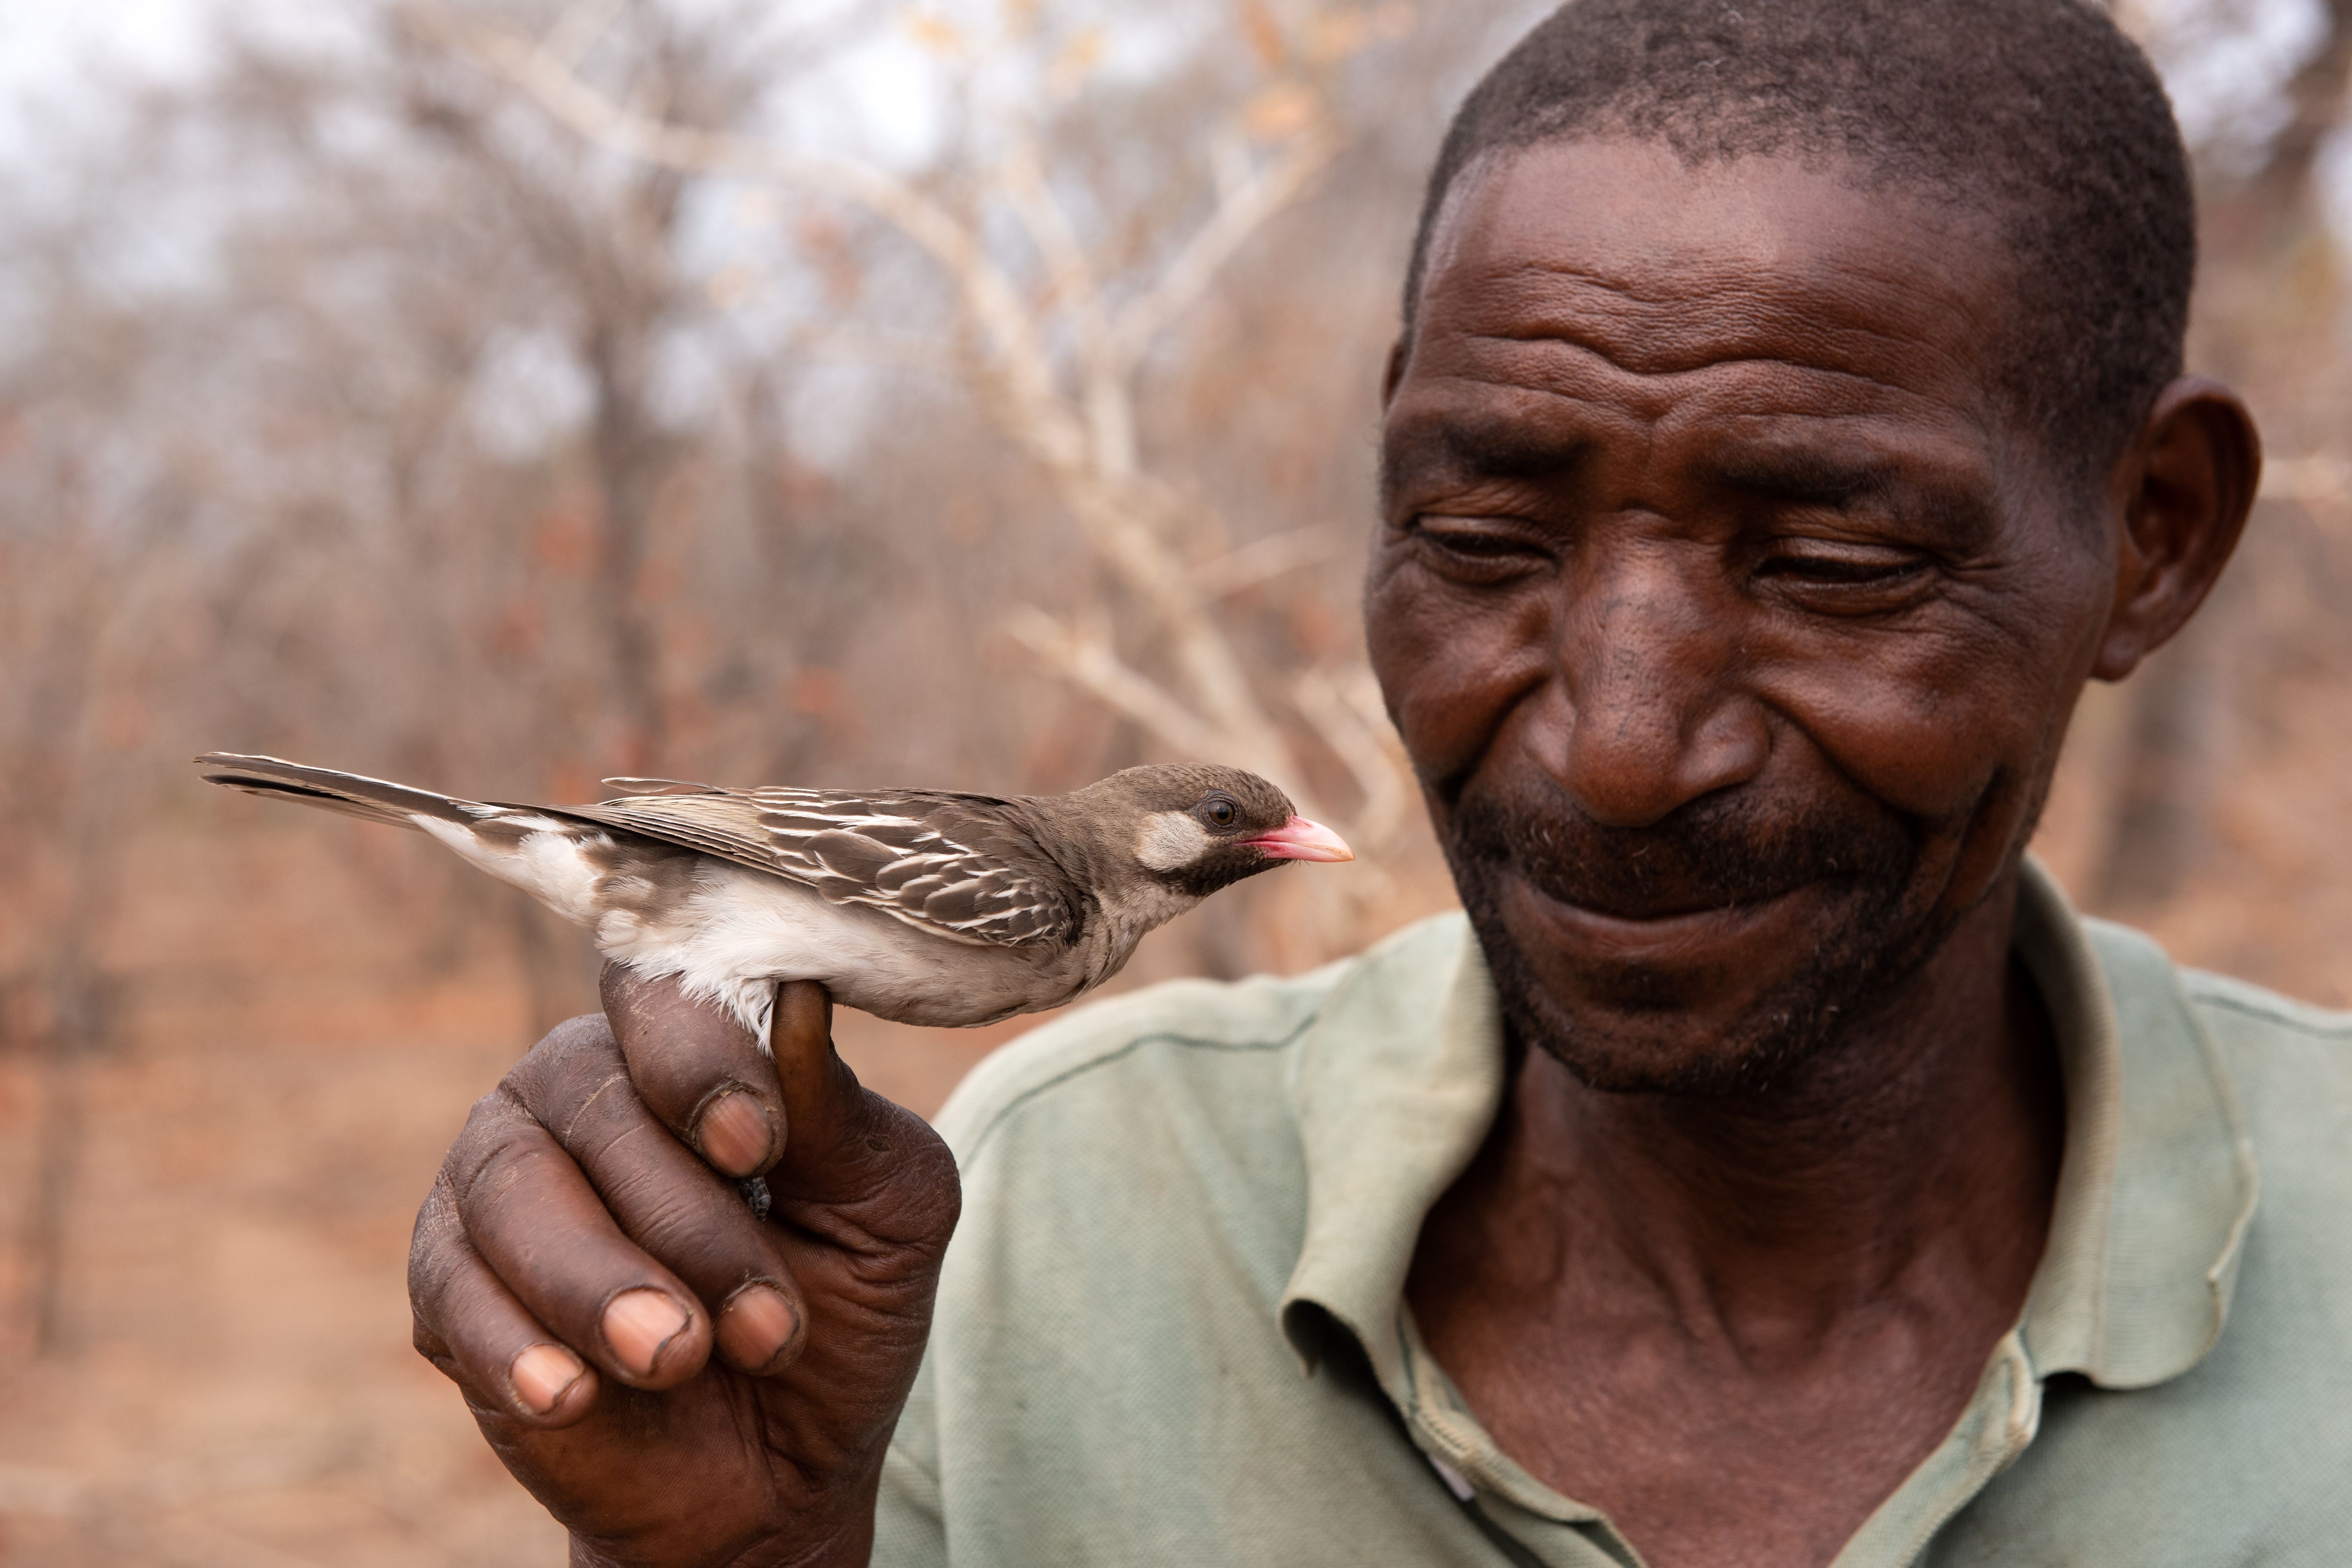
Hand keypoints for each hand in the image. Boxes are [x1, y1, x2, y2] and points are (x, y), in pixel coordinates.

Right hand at [408, 967, 960, 1566]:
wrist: (779, 1469)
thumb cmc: (840, 1308)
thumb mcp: (887, 1213)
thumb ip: (840, 1117)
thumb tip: (803, 1000)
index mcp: (688, 1044)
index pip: (666, 995)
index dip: (702, 1061)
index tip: (756, 1149)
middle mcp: (580, 1085)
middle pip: (597, 1101)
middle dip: (688, 1222)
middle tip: (765, 1328)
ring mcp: (501, 1179)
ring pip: (514, 1191)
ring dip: (601, 1284)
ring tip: (677, 1359)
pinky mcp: (451, 1285)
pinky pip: (456, 1291)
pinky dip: (518, 1347)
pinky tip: (575, 1395)